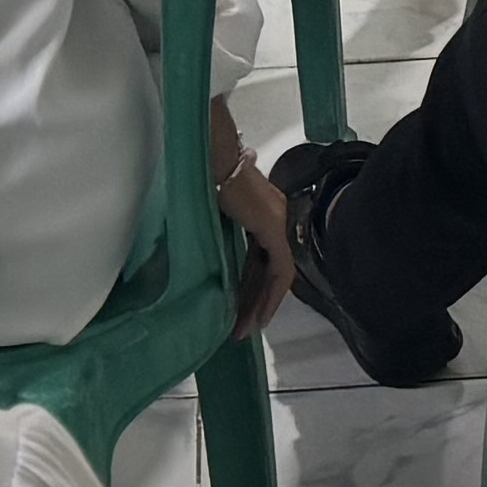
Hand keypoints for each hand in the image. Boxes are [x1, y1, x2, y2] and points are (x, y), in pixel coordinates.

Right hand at [212, 128, 292, 333]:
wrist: (213, 157)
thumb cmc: (206, 177)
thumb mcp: (214, 212)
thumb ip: (220, 231)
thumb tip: (209, 253)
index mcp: (263, 213)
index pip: (262, 259)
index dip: (254, 287)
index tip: (243, 309)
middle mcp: (276, 217)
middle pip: (268, 270)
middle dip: (255, 301)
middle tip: (242, 329)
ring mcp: (277, 222)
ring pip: (275, 274)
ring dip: (260, 303)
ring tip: (245, 330)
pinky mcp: (273, 227)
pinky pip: (279, 270)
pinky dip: (271, 294)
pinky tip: (260, 315)